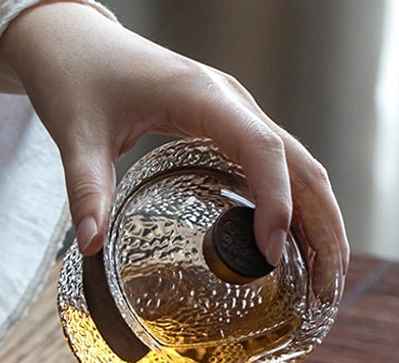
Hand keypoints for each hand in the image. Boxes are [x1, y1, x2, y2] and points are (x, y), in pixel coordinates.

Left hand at [0, 0, 347, 291]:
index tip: (270, 254)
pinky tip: (302, 251)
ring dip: (323, 225)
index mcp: (204, 96)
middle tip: (326, 288)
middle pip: (303, 168)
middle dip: (323, 229)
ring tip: (326, 281)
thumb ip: (86, 189)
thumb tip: (91, 248)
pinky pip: (285, 172)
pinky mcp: (236, 131)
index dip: (276, 202)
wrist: (72, 38)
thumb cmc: (78, 75)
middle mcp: (236, 105)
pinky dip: (301, 213)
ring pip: (304, 172)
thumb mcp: (77, 134)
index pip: (263, 149)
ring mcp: (242, 117)